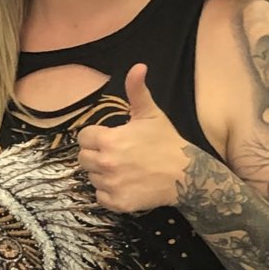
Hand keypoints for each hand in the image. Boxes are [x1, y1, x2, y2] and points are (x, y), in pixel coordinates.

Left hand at [76, 65, 192, 212]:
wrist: (185, 175)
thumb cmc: (166, 142)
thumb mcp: (151, 113)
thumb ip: (137, 90)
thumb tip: (138, 66)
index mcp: (108, 140)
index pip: (83, 138)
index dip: (95, 137)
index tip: (110, 138)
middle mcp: (105, 163)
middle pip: (83, 158)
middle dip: (96, 155)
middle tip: (117, 154)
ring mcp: (110, 185)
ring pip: (91, 178)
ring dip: (102, 174)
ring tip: (123, 169)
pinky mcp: (117, 203)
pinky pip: (100, 197)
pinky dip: (109, 193)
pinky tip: (125, 184)